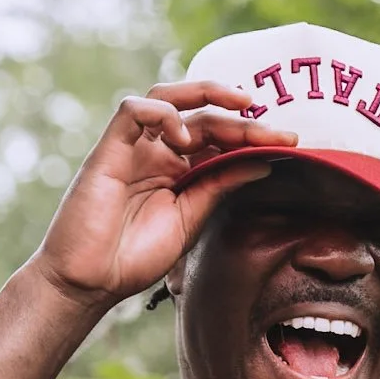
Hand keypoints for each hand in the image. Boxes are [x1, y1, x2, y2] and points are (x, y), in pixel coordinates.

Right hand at [33, 82, 297, 307]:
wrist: (90, 283)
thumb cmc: (133, 258)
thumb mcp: (191, 219)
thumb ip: (220, 185)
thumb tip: (263, 161)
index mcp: (177, 170)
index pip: (218, 137)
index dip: (252, 135)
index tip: (289, 142)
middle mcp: (156, 152)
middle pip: (201, 114)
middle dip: (241, 118)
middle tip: (274, 127)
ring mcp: (132, 148)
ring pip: (167, 97)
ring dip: (205, 95)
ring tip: (239, 109)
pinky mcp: (108, 150)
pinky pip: (132, 110)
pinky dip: (163, 114)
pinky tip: (185, 138)